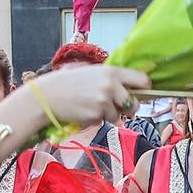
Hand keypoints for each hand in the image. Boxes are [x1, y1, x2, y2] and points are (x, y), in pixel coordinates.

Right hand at [25, 64, 151, 129]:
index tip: (141, 92)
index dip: (144, 88)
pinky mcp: (97, 115)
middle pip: (134, 103)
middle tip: (117, 105)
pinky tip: (85, 111)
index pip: (142, 79)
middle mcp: (111, 86)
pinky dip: (97, 119)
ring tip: (93, 106)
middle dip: (128, 107)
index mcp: (112, 71)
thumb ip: (110, 77)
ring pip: (119, 115)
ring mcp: (104, 102)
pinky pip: (104, 121)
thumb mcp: (91, 71)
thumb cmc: (67, 82)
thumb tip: (129, 85)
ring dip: (110, 114)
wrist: (48, 96)